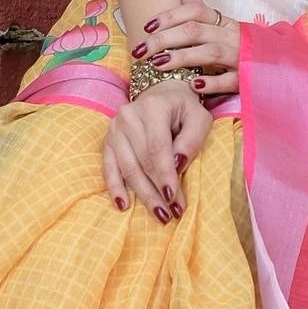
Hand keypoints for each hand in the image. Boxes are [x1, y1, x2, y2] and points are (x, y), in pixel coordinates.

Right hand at [103, 80, 212, 222]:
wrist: (162, 95)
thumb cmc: (184, 109)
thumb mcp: (199, 118)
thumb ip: (191, 139)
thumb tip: (178, 165)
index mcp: (153, 107)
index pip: (158, 147)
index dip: (165, 175)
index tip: (174, 198)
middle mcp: (129, 116)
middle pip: (142, 161)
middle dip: (157, 190)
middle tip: (170, 214)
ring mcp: (115, 128)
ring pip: (127, 168)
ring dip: (142, 194)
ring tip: (158, 214)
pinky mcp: (108, 140)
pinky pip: (108, 167)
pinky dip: (115, 187)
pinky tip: (123, 205)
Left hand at [130, 0, 242, 101]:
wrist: (282, 68)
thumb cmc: (246, 49)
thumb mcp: (227, 28)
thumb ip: (205, 13)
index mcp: (225, 22)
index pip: (196, 11)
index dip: (170, 16)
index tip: (147, 26)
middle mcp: (232, 36)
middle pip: (194, 31)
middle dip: (164, 39)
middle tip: (139, 50)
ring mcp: (241, 57)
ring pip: (209, 53)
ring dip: (181, 58)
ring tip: (157, 65)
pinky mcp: (248, 80)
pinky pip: (229, 80)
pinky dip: (211, 82)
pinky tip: (192, 85)